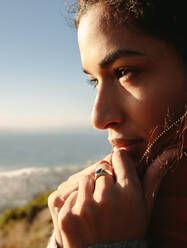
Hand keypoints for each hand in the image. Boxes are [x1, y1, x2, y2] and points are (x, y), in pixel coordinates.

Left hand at [48, 148, 176, 247]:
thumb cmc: (130, 228)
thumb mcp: (145, 206)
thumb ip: (154, 176)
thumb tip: (172, 152)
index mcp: (129, 193)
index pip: (120, 157)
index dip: (120, 163)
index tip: (119, 172)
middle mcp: (107, 198)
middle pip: (101, 167)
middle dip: (104, 178)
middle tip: (108, 198)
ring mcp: (84, 207)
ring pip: (84, 179)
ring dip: (89, 189)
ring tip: (96, 208)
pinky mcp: (66, 216)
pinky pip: (69, 194)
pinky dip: (75, 202)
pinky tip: (84, 217)